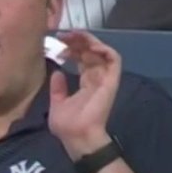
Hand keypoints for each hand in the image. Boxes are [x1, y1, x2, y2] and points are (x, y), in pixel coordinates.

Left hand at [48, 31, 122, 159]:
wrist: (77, 137)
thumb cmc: (68, 126)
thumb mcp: (57, 104)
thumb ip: (58, 88)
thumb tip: (57, 73)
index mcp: (86, 84)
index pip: (83, 59)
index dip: (73, 48)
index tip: (59, 43)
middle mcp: (97, 79)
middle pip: (92, 52)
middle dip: (79, 40)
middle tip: (65, 35)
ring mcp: (105, 79)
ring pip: (102, 52)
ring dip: (90, 41)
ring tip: (75, 36)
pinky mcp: (111, 81)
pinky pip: (114, 60)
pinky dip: (105, 49)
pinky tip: (90, 46)